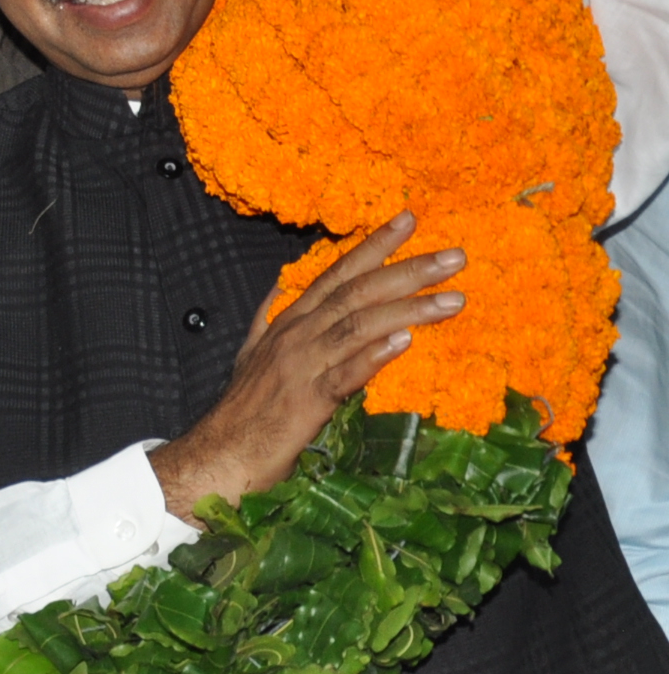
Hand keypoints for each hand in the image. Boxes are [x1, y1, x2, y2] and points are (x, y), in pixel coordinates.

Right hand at [150, 213, 463, 518]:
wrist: (220, 453)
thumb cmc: (242, 410)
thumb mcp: (250, 354)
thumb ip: (267, 319)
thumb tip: (277, 289)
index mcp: (288, 323)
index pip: (336, 274)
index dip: (373, 246)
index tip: (408, 220)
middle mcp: (296, 336)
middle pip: (356, 292)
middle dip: (406, 270)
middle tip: (454, 256)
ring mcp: (301, 366)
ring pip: (357, 326)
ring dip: (406, 309)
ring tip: (452, 299)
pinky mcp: (306, 401)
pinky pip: (344, 374)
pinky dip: (372, 356)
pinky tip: (403, 342)